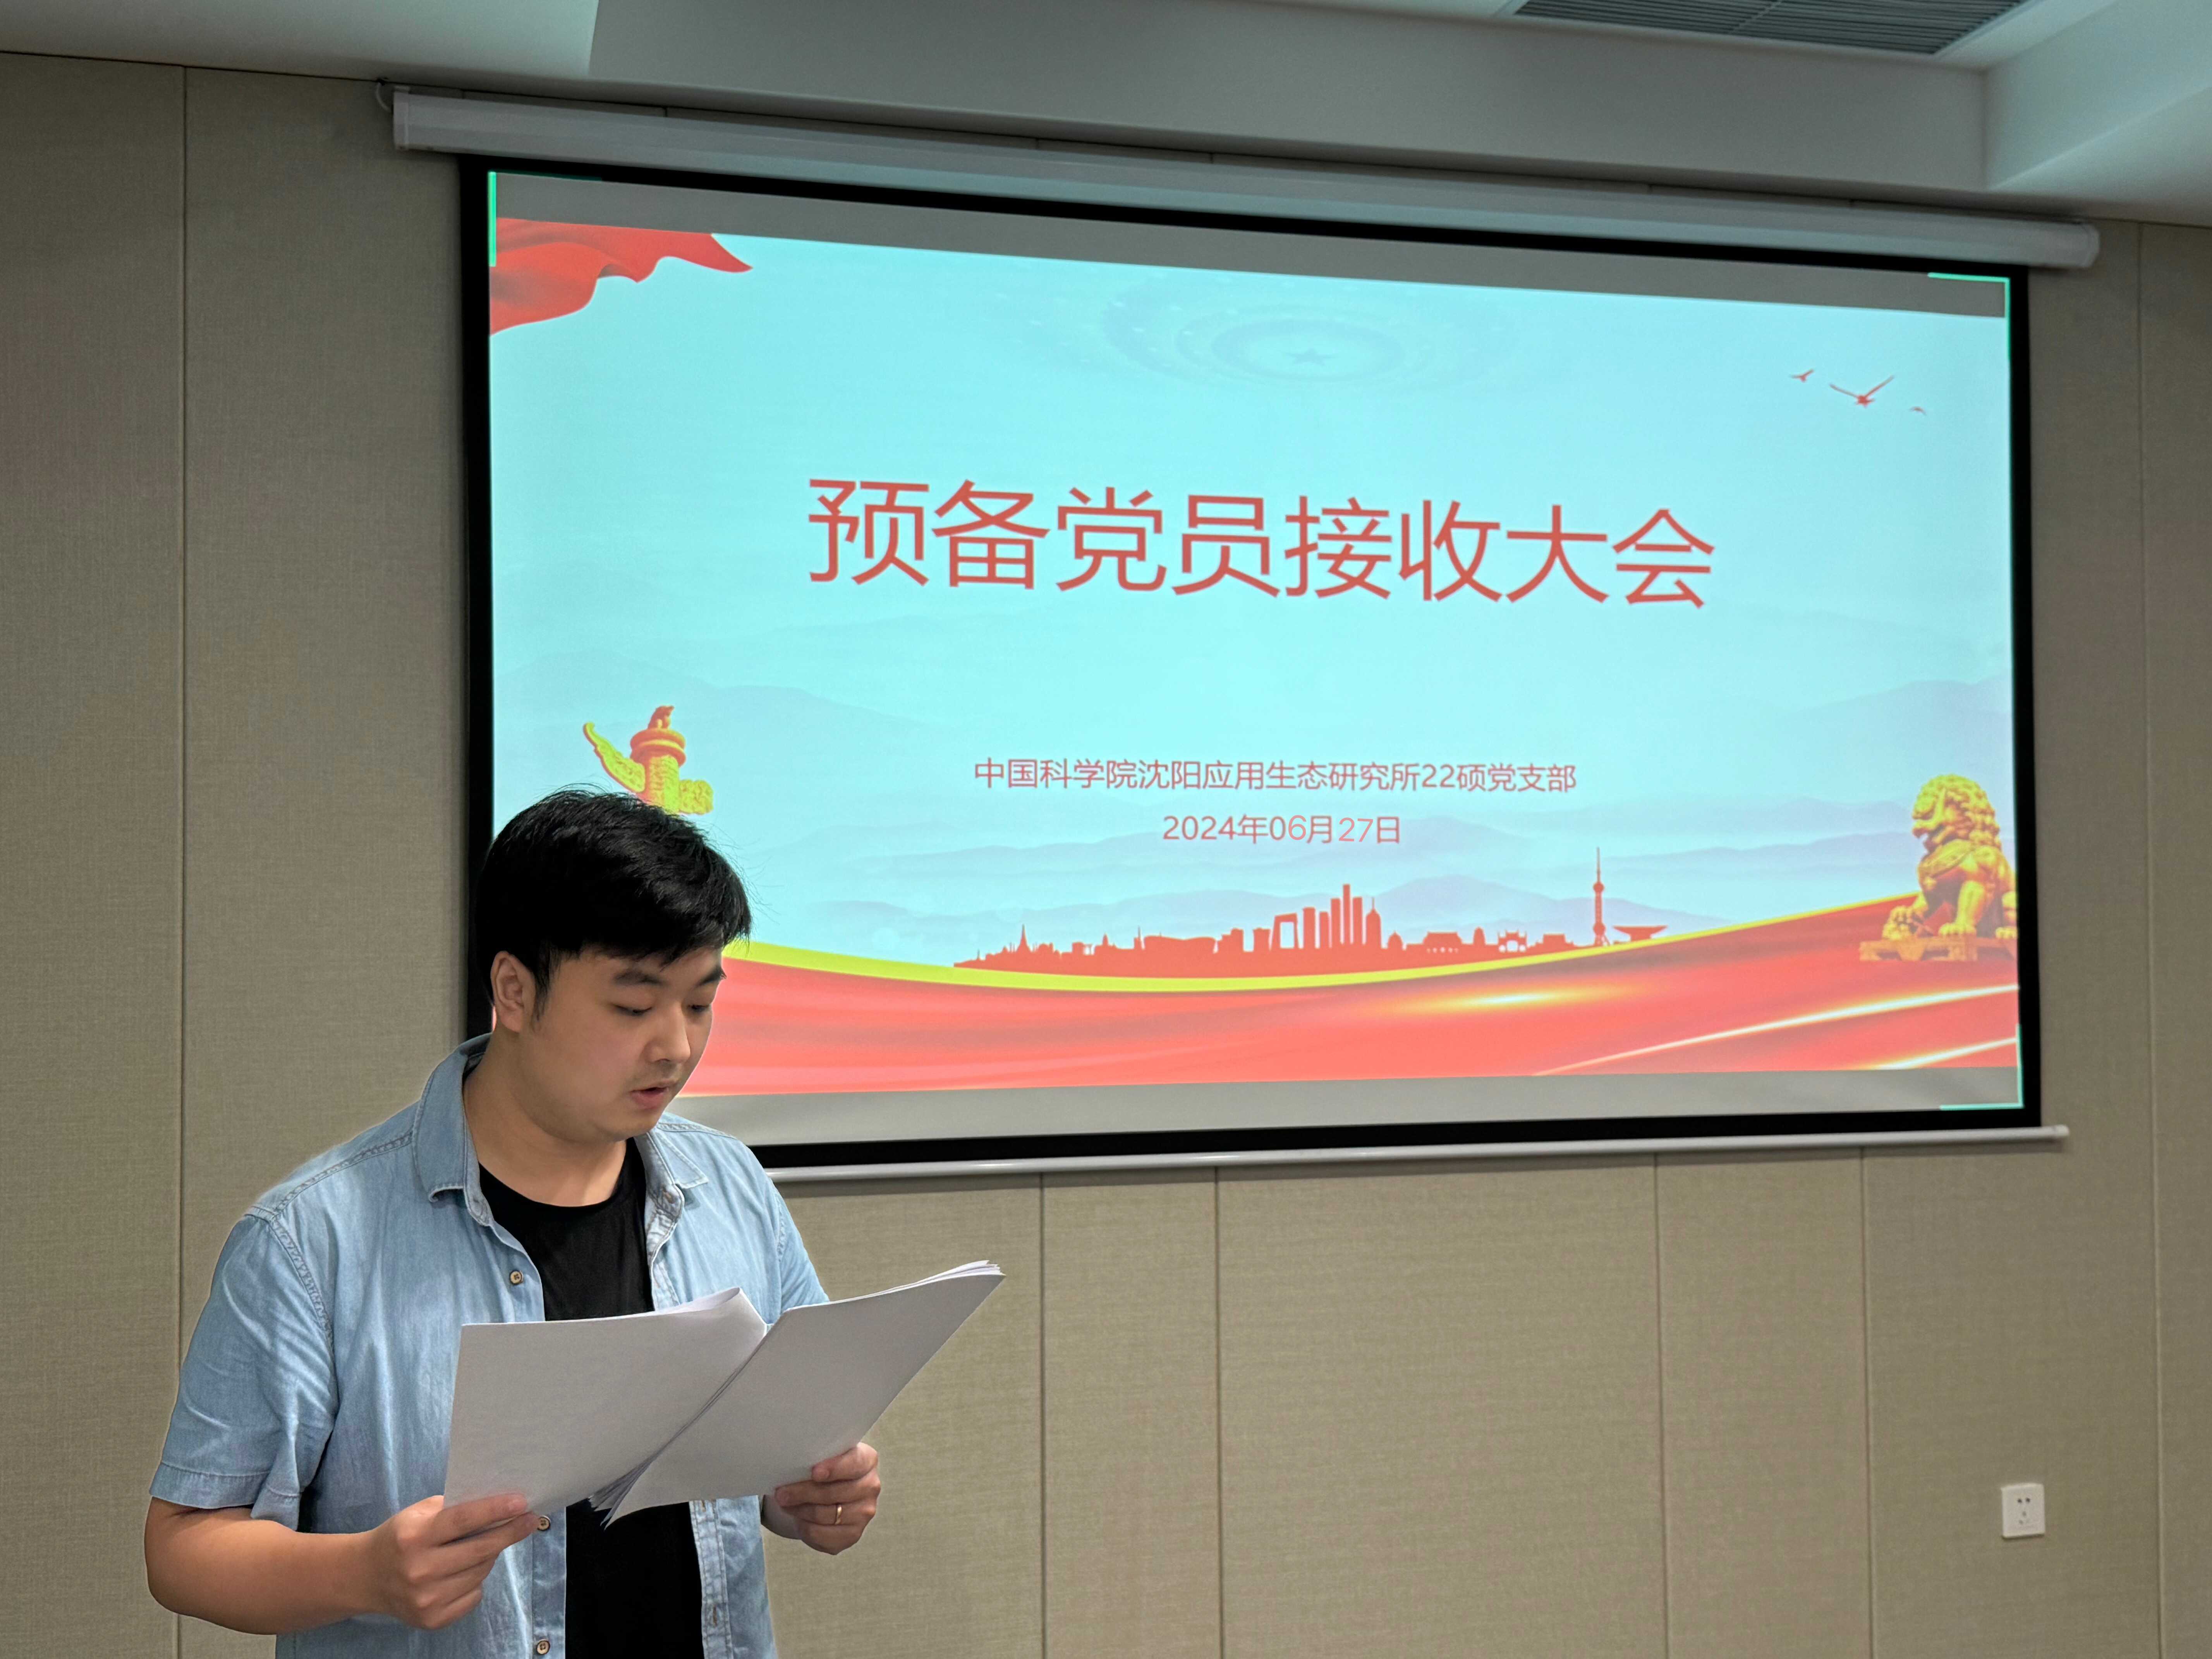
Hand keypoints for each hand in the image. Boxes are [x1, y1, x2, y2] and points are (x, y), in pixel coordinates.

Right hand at [358, 1493, 542, 1628]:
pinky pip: (474, 1595)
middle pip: (479, 1550)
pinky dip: (476, 1581)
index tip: (522, 1501)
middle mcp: (419, 1570)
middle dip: (510, 1532)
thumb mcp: (418, 1514)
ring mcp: (425, 1599)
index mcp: (414, 1537)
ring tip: (481, 1547)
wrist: (364, 1577)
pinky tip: (463, 1572)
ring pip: (480, 1572)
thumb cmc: (399, 1538)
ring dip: (489, 1557)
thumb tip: (499, 1504)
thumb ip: (453, 1509)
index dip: (495, 1510)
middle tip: (530, 1520)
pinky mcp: (431, 1619)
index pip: (463, 1520)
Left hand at [770, 1443, 880, 1554]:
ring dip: (800, 1510)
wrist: (830, 1493)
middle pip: (833, 1492)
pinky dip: (805, 1528)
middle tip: (781, 1494)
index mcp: (867, 1460)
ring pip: (825, 1514)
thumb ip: (816, 1456)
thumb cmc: (825, 1470)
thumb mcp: (823, 1456)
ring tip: (785, 1504)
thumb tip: (791, 1464)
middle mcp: (871, 1486)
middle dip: (803, 1493)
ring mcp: (864, 1513)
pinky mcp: (853, 1534)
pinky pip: (822, 1535)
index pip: (853, 1463)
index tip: (814, 1472)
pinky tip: (799, 1519)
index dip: (834, 1469)